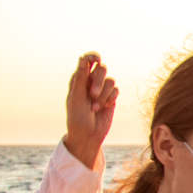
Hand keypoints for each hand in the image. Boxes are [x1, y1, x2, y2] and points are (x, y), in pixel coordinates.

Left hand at [61, 52, 118, 167]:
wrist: (87, 135)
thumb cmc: (77, 116)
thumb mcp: (77, 96)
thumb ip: (81, 77)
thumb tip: (83, 58)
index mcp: (79, 79)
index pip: (87, 60)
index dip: (93, 57)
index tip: (96, 60)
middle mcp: (90, 82)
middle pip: (101, 68)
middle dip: (98, 81)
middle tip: (92, 94)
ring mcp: (102, 90)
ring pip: (110, 80)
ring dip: (103, 94)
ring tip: (95, 107)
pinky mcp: (111, 97)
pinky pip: (115, 90)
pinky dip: (110, 99)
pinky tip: (104, 108)